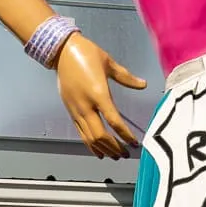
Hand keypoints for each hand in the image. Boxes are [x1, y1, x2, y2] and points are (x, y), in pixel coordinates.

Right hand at [56, 34, 147, 158]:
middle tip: (126, 153)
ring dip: (103, 149)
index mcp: (98, 93)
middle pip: (100, 135)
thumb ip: (127, 77)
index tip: (134, 143)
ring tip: (114, 155)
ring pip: (89, 137)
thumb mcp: (110, 63)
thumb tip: (143, 84)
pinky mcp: (70, 110)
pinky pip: (81, 132)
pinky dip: (90, 144)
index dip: (125, 135)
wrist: (62, 51)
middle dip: (114, 147)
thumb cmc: (87, 54)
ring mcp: (76, 109)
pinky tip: (98, 150)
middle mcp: (86, 105)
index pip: (114, 121)